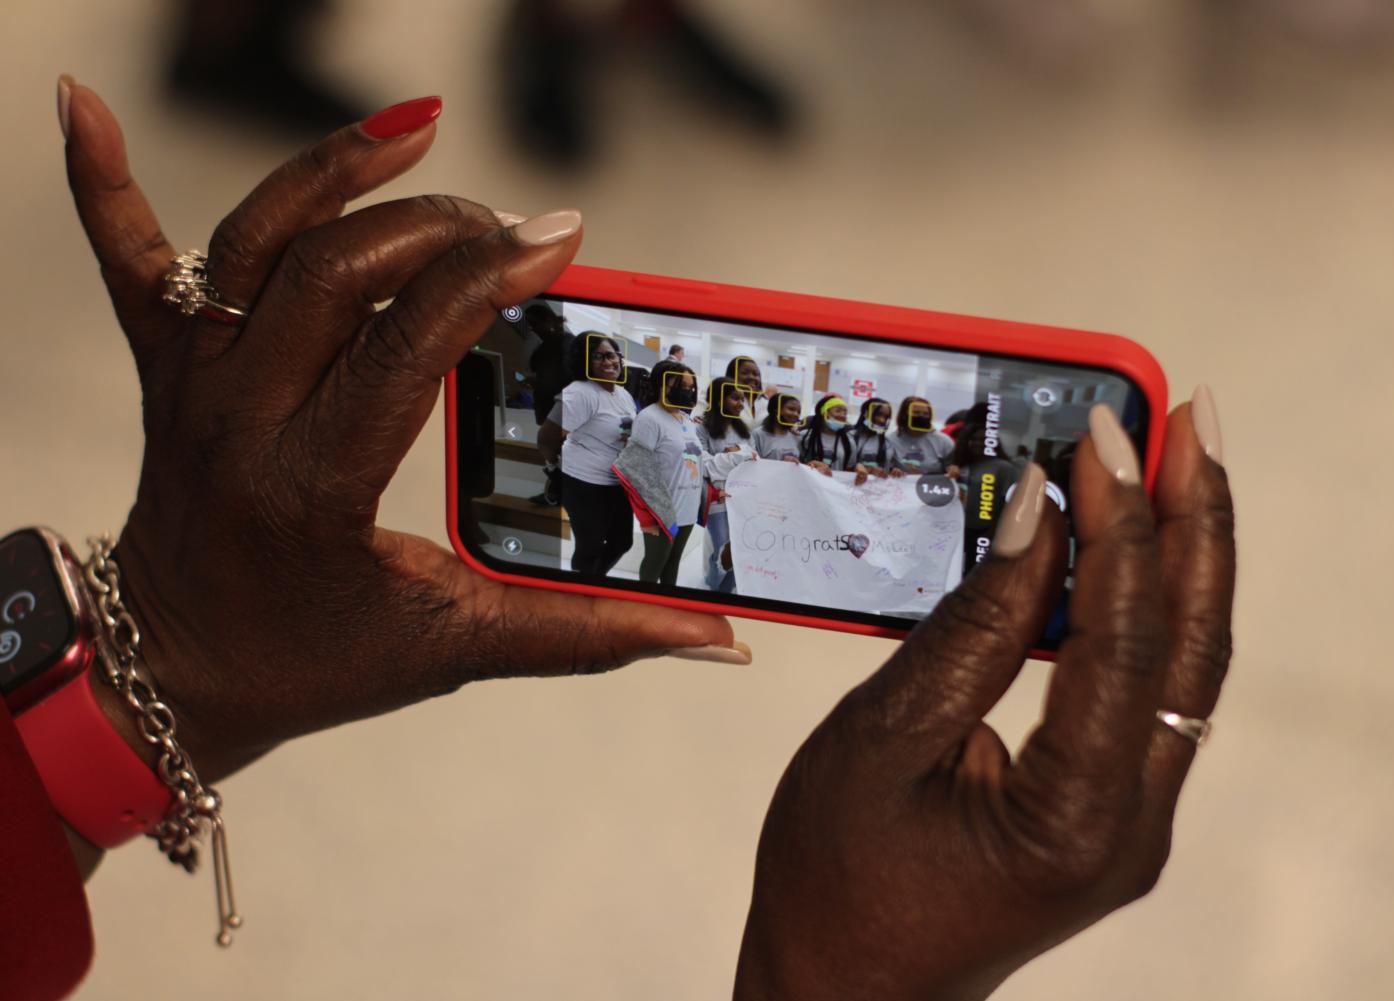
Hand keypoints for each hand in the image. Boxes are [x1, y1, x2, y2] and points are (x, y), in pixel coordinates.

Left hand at [62, 85, 739, 781]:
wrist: (177, 670)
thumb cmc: (315, 663)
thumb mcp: (458, 652)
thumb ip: (590, 636)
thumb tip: (719, 642)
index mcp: (312, 485)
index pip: (405, 347)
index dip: (487, 277)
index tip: (558, 237)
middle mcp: (237, 419)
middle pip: (332, 270)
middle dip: (438, 227)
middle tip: (513, 230)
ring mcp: (190, 382)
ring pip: (250, 241)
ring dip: (332, 169)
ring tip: (420, 124)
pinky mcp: (163, 365)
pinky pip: (122, 259)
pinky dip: (100, 177)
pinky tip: (82, 100)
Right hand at [735, 402, 1233, 999]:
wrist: (842, 987)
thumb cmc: (837, 878)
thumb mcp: (883, 739)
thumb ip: (969, 628)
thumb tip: (1035, 517)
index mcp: (1077, 817)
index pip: (1124, 641)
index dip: (1119, 525)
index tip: (1100, 431)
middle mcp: (1132, 823)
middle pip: (1194, 644)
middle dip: (1197, 518)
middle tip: (1188, 412)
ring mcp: (1130, 819)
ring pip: (1184, 664)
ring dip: (1182, 555)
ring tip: (1173, 458)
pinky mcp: (1107, 804)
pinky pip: (1148, 686)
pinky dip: (1145, 604)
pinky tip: (1128, 544)